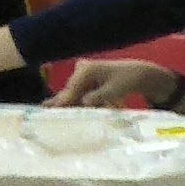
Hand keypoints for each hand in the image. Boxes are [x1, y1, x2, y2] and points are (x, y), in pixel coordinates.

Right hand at [55, 59, 184, 111]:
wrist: (139, 74)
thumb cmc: (129, 81)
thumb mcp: (115, 90)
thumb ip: (98, 96)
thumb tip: (83, 102)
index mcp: (86, 70)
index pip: (71, 89)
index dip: (61, 102)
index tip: (48, 111)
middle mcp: (81, 69)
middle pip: (70, 92)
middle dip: (63, 105)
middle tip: (45, 115)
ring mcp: (83, 75)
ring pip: (75, 95)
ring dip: (72, 106)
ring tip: (53, 115)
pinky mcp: (86, 81)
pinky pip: (81, 95)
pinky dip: (81, 104)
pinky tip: (73, 112)